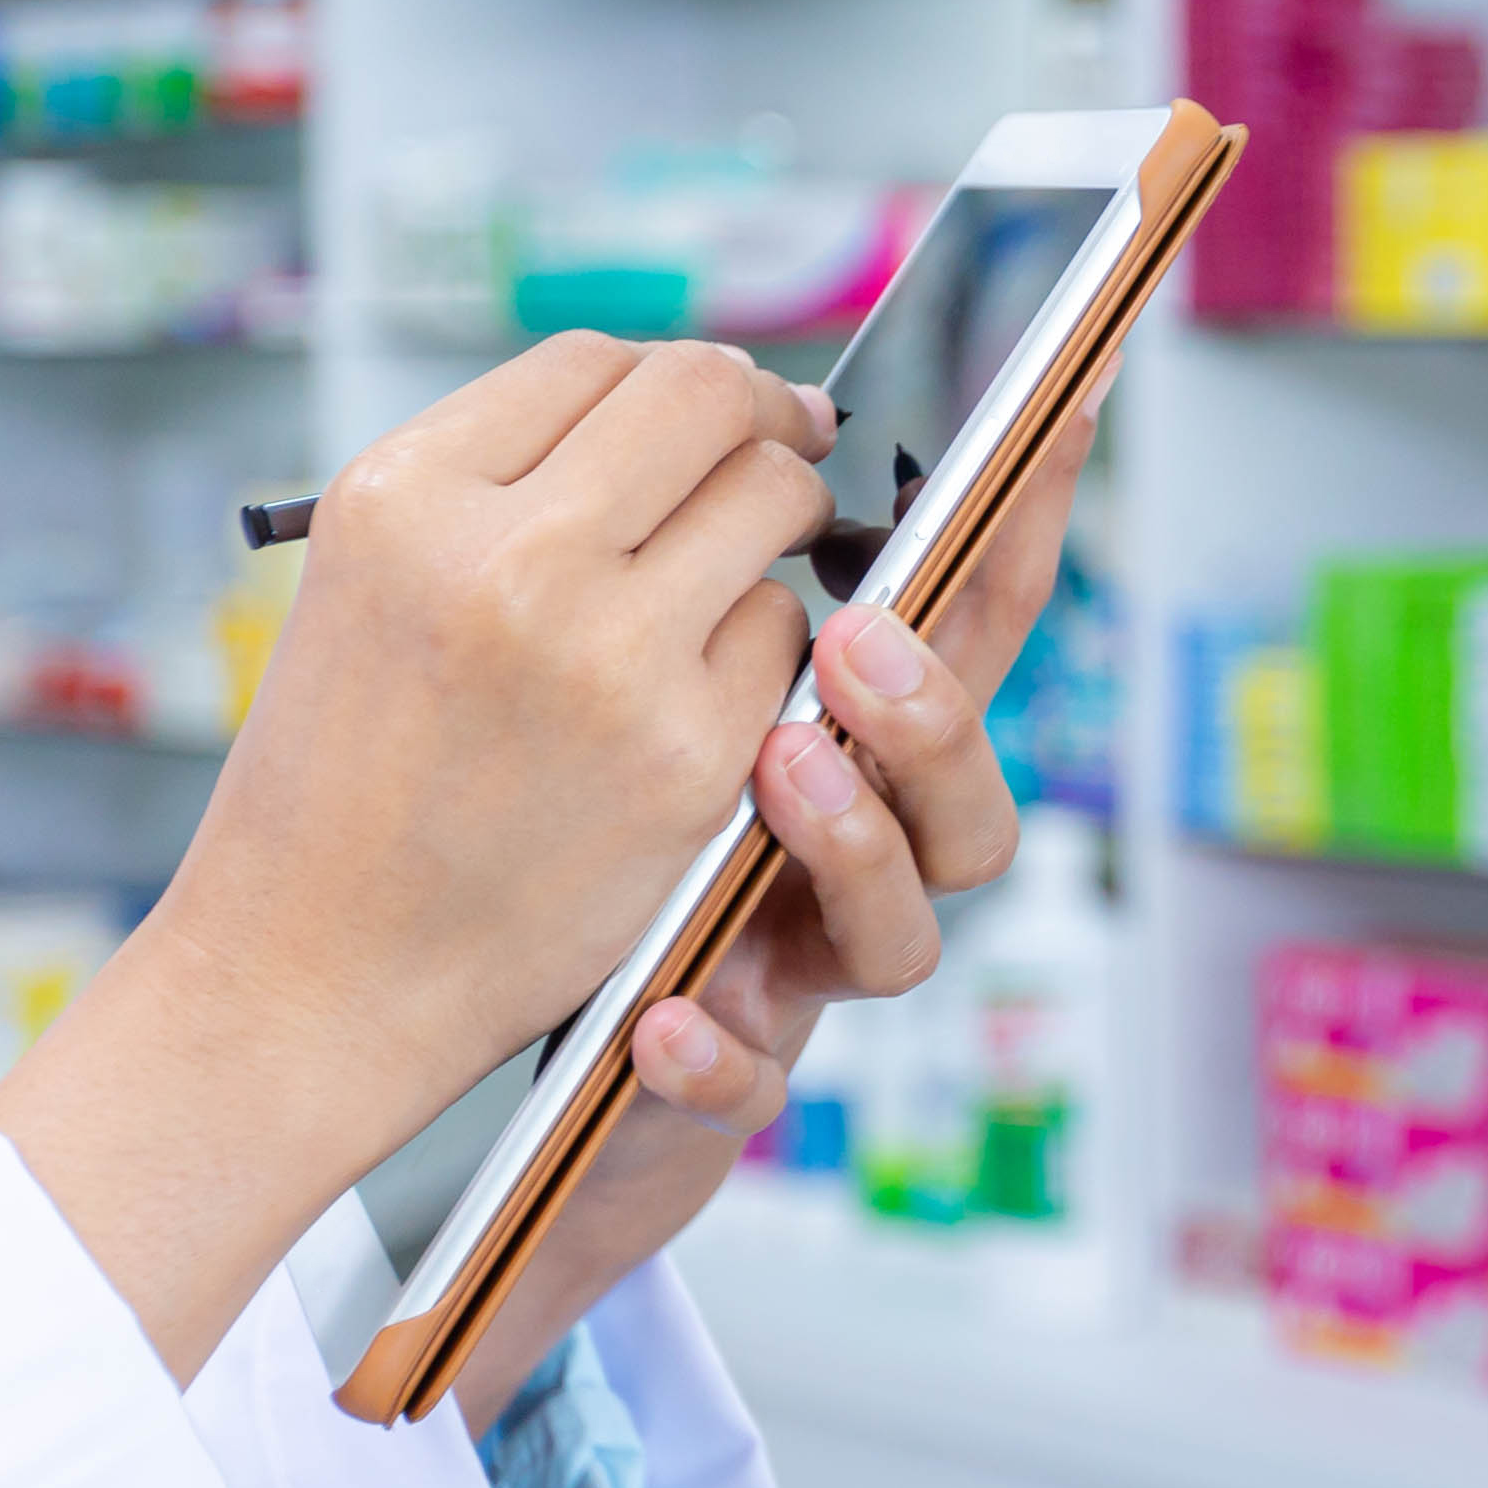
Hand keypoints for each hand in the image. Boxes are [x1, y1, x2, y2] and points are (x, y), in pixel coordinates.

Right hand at [0, 337, 834, 1383]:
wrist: (311, 973)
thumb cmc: (344, 781)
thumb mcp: (369, 583)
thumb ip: (499, 483)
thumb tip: (674, 403)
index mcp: (406, 494)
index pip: (596, 364)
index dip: (676, 378)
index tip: (719, 408)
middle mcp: (508, 555)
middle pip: (708, 402)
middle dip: (764, 420)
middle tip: (784, 454)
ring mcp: (610, 655)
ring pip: (772, 508)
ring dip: (778, 533)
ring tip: (741, 577)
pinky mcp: (690, 755)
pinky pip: (787, 645)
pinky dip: (766, 659)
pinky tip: (705, 700)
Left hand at [435, 393, 1104, 1432]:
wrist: (421, 1052)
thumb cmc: (530, 848)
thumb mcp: (611, 693)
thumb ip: (684, 588)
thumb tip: (727, 417)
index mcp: (826, 743)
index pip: (956, 623)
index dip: (1024, 522)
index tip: (1066, 404)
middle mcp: (833, 854)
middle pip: (969, 788)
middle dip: (937, 711)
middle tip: (856, 640)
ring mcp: (779, 968)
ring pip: (902, 938)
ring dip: (855, 850)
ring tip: (773, 777)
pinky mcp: (707, 1083)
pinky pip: (748, 1082)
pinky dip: (714, 1052)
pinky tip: (656, 1019)